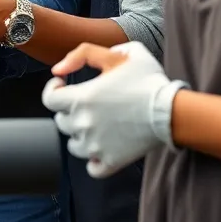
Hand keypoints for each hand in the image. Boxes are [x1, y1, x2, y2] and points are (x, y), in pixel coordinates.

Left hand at [42, 41, 184, 177]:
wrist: (171, 110)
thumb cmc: (147, 80)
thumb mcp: (119, 52)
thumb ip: (83, 53)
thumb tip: (58, 70)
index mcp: (81, 98)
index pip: (48, 99)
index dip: (52, 89)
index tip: (62, 84)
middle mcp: (83, 124)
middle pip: (61, 122)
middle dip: (69, 110)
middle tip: (87, 102)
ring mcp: (95, 146)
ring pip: (74, 145)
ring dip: (80, 135)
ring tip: (96, 125)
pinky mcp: (111, 162)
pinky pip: (91, 168)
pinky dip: (93, 160)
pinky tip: (102, 147)